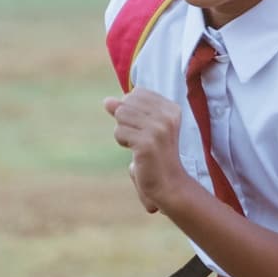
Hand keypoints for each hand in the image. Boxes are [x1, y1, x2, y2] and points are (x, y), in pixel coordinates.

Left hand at [104, 87, 190, 216]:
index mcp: (171, 108)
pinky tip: (137, 152)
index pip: (137, 93)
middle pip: (126, 103)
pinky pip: (119, 132)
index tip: (144, 128)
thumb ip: (126, 110)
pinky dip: (123, 142)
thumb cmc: (155, 154)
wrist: (168, 183)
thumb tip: (107, 101)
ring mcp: (158, 129)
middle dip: (125, 121)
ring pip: (120, 115)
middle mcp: (167, 116)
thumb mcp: (142, 127)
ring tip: (138, 145)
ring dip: (123, 133)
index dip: (132, 110)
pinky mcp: (147, 142)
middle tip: (140, 138)